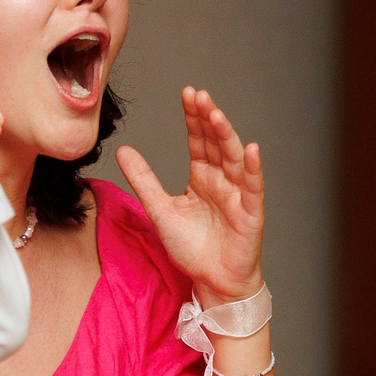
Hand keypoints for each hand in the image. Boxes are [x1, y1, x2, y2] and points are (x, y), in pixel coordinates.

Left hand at [114, 88, 265, 303]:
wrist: (212, 282)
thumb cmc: (192, 248)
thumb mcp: (160, 210)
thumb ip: (144, 180)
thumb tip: (123, 150)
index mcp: (202, 176)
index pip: (198, 140)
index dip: (194, 117)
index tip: (187, 93)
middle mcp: (222, 179)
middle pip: (217, 142)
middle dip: (208, 118)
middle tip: (199, 95)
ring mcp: (238, 194)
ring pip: (234, 158)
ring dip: (227, 136)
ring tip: (216, 115)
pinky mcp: (250, 212)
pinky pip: (253, 186)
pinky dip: (253, 168)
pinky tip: (251, 149)